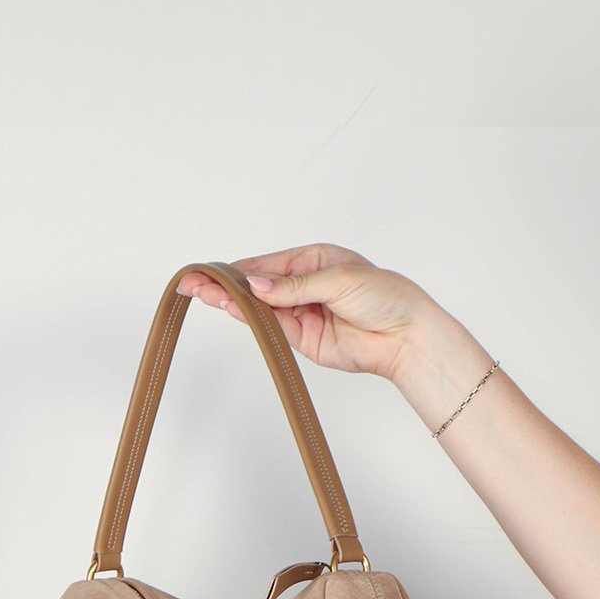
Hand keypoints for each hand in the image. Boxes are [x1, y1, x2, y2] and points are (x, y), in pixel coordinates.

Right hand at [175, 241, 437, 381]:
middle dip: (225, 285)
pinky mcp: (302, 338)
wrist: (405, 335)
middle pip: (256, 286)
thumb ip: (294, 286)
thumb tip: (257, 287)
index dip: (237, 269)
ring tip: (203, 296)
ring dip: (232, 303)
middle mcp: (303, 285)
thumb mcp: (338, 279)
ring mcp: (300, 312)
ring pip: (259, 307)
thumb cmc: (384, 296)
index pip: (266, 264)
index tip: (212, 271)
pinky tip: (232, 311)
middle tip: (194, 284)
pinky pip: (272, 327)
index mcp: (312, 260)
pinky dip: (251, 321)